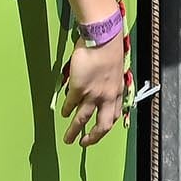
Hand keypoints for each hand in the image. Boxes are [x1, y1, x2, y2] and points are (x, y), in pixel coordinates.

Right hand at [60, 28, 127, 146]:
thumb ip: (108, 80)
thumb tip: (99, 84)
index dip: (107, 125)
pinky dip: (67, 111)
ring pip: (83, 119)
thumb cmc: (108, 48)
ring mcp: (93, 94)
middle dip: (93, 137)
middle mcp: (107, 97)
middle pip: (102, 125)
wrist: (103, 38)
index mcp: (117, 91)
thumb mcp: (114, 69)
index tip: (101, 131)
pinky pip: (71, 104)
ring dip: (74, 131)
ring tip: (68, 139)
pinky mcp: (79, 89)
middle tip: (85, 143)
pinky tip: (64, 114)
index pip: (114, 115)